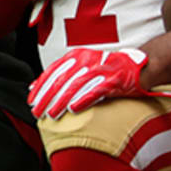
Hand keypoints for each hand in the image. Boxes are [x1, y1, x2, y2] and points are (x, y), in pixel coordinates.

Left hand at [28, 47, 150, 118]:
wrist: (139, 66)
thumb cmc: (107, 69)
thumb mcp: (82, 66)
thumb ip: (61, 74)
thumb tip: (35, 86)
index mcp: (76, 55)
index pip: (53, 71)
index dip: (40, 86)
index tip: (31, 100)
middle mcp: (85, 60)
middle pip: (61, 80)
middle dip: (46, 97)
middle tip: (37, 111)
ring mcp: (99, 69)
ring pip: (74, 86)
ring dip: (61, 101)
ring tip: (51, 114)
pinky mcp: (112, 80)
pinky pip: (94, 90)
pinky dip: (82, 99)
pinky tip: (73, 109)